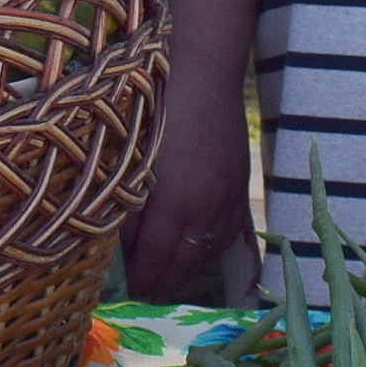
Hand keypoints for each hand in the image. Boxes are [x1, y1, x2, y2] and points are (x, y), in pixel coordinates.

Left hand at [121, 105, 251, 302]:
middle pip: (186, 263)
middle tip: (145, 293)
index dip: (142, 280)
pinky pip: (231, 232)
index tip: (129, 292)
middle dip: (164, 282)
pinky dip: (212, 248)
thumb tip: (124, 244)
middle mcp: (208, 208)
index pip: (157, 260)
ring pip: (210, 250)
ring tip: (168, 277)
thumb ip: (129, 206)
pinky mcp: (241, 184)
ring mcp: (229, 198)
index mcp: (176, 203)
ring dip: (189, 269)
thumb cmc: (157, 110)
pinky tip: (200, 251)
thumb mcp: (133, 160)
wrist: (203, 73)